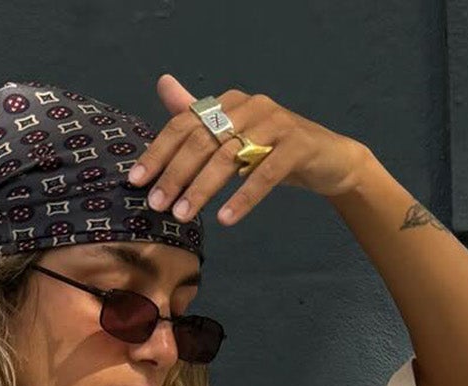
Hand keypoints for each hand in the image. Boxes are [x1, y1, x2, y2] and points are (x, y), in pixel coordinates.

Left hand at [128, 73, 370, 227]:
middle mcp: (249, 105)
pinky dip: (243, 197)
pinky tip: (226, 218)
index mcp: (229, 102)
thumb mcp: (235, 135)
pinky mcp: (297, 145)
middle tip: (158, 205)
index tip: (137, 180)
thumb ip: (199, 117)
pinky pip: (265, 174)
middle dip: (176, 174)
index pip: (185, 123)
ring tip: (184, 215)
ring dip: (202, 189)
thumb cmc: (276, 150)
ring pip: (229, 156)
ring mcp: (275, 123)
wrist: (330, 158)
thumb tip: (163, 85)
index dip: (159, 152)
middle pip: (203, 141)